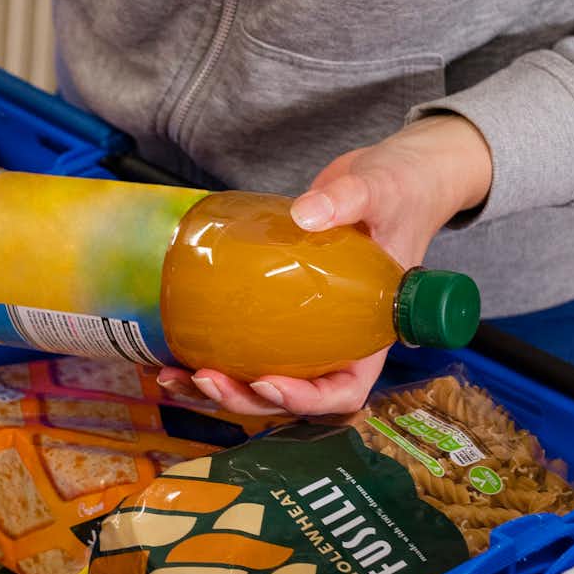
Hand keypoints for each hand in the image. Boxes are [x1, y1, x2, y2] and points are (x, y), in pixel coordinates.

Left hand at [161, 114, 493, 419]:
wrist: (389, 173)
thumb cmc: (402, 188)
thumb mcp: (381, 189)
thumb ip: (349, 199)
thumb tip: (306, 214)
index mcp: (372, 329)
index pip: (345, 389)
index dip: (307, 399)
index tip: (269, 383)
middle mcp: (337, 338)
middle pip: (292, 392)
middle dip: (246, 397)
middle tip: (204, 377)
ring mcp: (304, 325)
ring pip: (261, 375)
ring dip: (218, 387)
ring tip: (173, 376)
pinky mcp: (277, 305)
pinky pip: (245, 339)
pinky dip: (209, 351)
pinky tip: (171, 350)